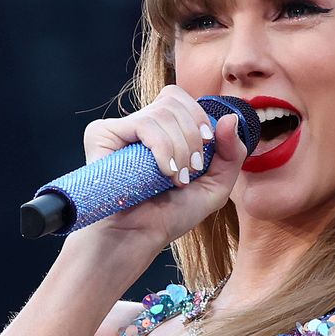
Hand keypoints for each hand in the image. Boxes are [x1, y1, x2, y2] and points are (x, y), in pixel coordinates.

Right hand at [68, 84, 249, 253]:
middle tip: (189, 172)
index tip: (206, 148)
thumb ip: (231, 153)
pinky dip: (162, 149)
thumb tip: (229, 118)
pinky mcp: (103, 134)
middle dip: (192, 139)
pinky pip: (144, 124)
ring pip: (162, 114)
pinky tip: (164, 172)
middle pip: (174, 102)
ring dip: (179, 149)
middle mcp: (139, 125)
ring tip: (175, 179)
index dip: (198, 118)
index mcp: (161, 130)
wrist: (140, 236)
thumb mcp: (215, 186)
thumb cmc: (171, 216)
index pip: (180, 99)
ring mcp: (120, 128)